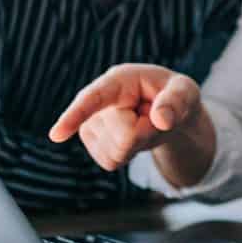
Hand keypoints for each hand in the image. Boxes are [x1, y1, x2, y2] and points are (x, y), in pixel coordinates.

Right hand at [48, 64, 202, 171]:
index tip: (56, 135)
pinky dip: (129, 155)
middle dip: (146, 134)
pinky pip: (111, 162)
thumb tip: (162, 119)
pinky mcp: (92, 143)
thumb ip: (176, 101)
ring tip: (143, 124)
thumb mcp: (185, 91)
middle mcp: (97, 101)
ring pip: (116, 154)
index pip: (92, 99)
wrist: (165, 110)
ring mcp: (90, 123)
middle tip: (155, 118)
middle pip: (123, 137)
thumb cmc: (174, 95)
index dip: (74, 116)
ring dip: (138, 145)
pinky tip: (133, 137)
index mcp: (118, 80)